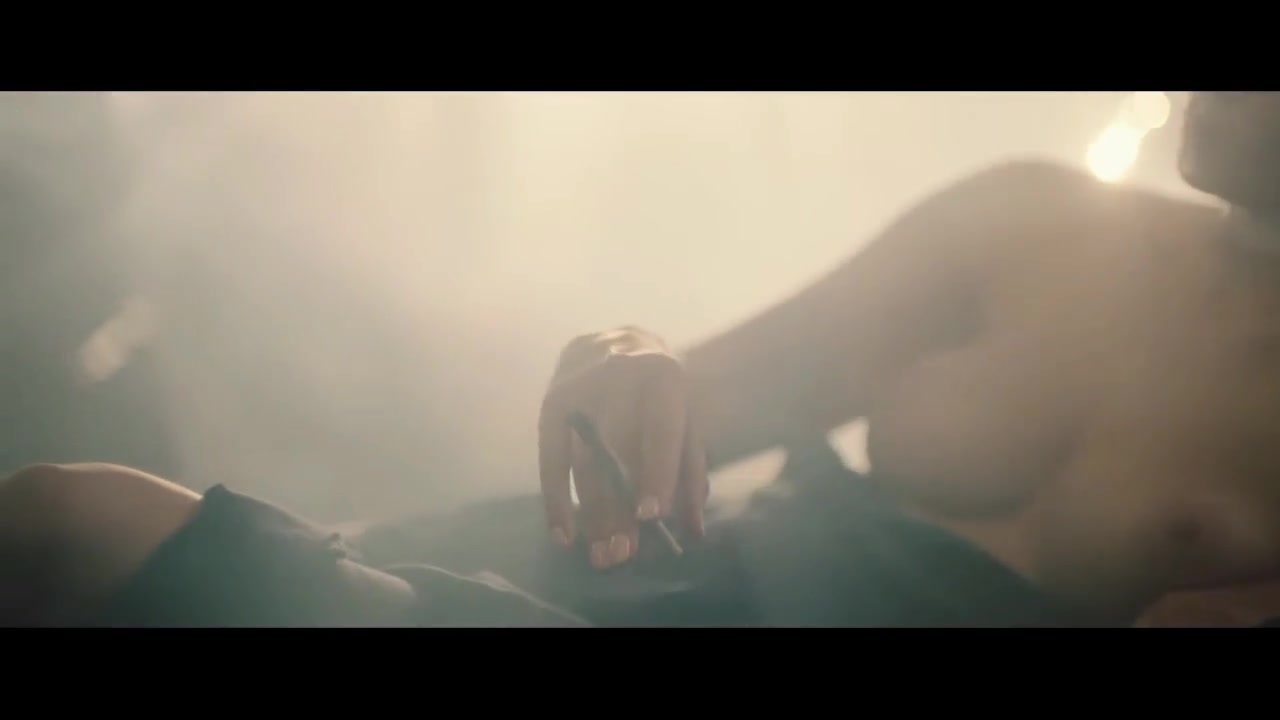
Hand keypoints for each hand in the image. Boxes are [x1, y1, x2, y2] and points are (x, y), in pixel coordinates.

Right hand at [538, 327, 707, 568]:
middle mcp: (618, 372)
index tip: (651, 515)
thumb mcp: (688, 421)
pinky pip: (552, 454)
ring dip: (592, 512)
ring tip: (600, 554)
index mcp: (664, 376)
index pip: (660, 430)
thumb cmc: (663, 392)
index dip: (656, 472)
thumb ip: (690, 472)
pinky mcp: (552, 398)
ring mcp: (579, 383)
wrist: (626, 343)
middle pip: (616, 450)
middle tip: (622, 553)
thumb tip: (692, 531)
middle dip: (618, 505)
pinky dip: (557, 497)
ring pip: (585, 458)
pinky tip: (563, 533)